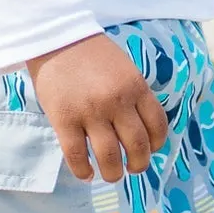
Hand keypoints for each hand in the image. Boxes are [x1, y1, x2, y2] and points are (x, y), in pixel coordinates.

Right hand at [28, 33, 167, 183]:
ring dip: (113, 173)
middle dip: (139, 165)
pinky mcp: (64, 119)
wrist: (55, 37)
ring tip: (111, 174)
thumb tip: (138, 129)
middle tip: (133, 168)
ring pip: (110, 156)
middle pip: (137, 146)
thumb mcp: (124, 69)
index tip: (151, 150)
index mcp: (136, 87)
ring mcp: (90, 112)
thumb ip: (132, 95)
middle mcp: (117, 102)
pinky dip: (83, 171)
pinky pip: (77, 155)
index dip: (157, 144)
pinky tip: (86, 174)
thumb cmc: (91, 54)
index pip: (157, 125)